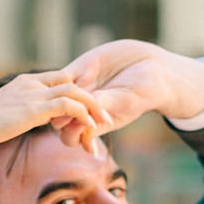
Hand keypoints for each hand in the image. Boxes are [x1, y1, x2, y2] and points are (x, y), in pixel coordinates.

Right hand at [0, 71, 110, 153]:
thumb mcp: (2, 116)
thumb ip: (17, 114)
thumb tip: (18, 123)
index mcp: (24, 82)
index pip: (58, 79)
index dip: (75, 91)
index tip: (88, 107)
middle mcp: (32, 83)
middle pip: (71, 80)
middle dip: (91, 96)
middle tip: (104, 113)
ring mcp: (34, 93)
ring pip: (76, 91)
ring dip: (93, 106)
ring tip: (105, 121)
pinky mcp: (35, 108)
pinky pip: (69, 105)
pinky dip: (84, 114)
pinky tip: (91, 127)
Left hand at [59, 40, 203, 130]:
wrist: (149, 65)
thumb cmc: (143, 90)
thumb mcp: (126, 99)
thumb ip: (104, 104)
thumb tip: (84, 110)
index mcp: (94, 125)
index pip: (70, 137)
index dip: (72, 132)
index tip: (89, 122)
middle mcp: (82, 111)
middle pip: (56, 122)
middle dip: (64, 116)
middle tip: (82, 103)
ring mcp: (78, 92)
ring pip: (54, 101)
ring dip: (62, 96)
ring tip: (83, 87)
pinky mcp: (77, 71)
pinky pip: (58, 79)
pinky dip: (62, 79)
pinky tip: (80, 75)